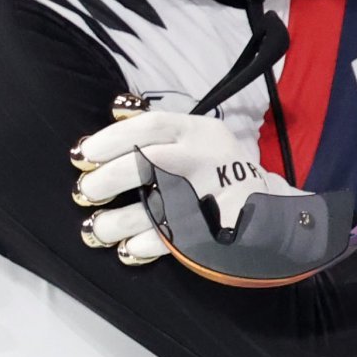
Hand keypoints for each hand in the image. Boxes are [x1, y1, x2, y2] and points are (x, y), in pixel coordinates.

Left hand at [75, 112, 301, 263]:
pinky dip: (145, 245)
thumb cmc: (221, 170)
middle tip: (84, 192)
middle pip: (148, 162)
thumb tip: (115, 108)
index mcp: (199, 131)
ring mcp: (212, 194)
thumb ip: (160, 129)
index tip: (83, 155)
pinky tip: (127, 249)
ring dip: (118, 220)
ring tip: (96, 229)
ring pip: (156, 205)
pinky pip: (173, 239)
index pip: (150, 126)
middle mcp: (206, 157)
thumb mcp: (199, 138)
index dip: (111, 139)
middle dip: (108, 178)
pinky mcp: (216, 228)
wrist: (273, 209)